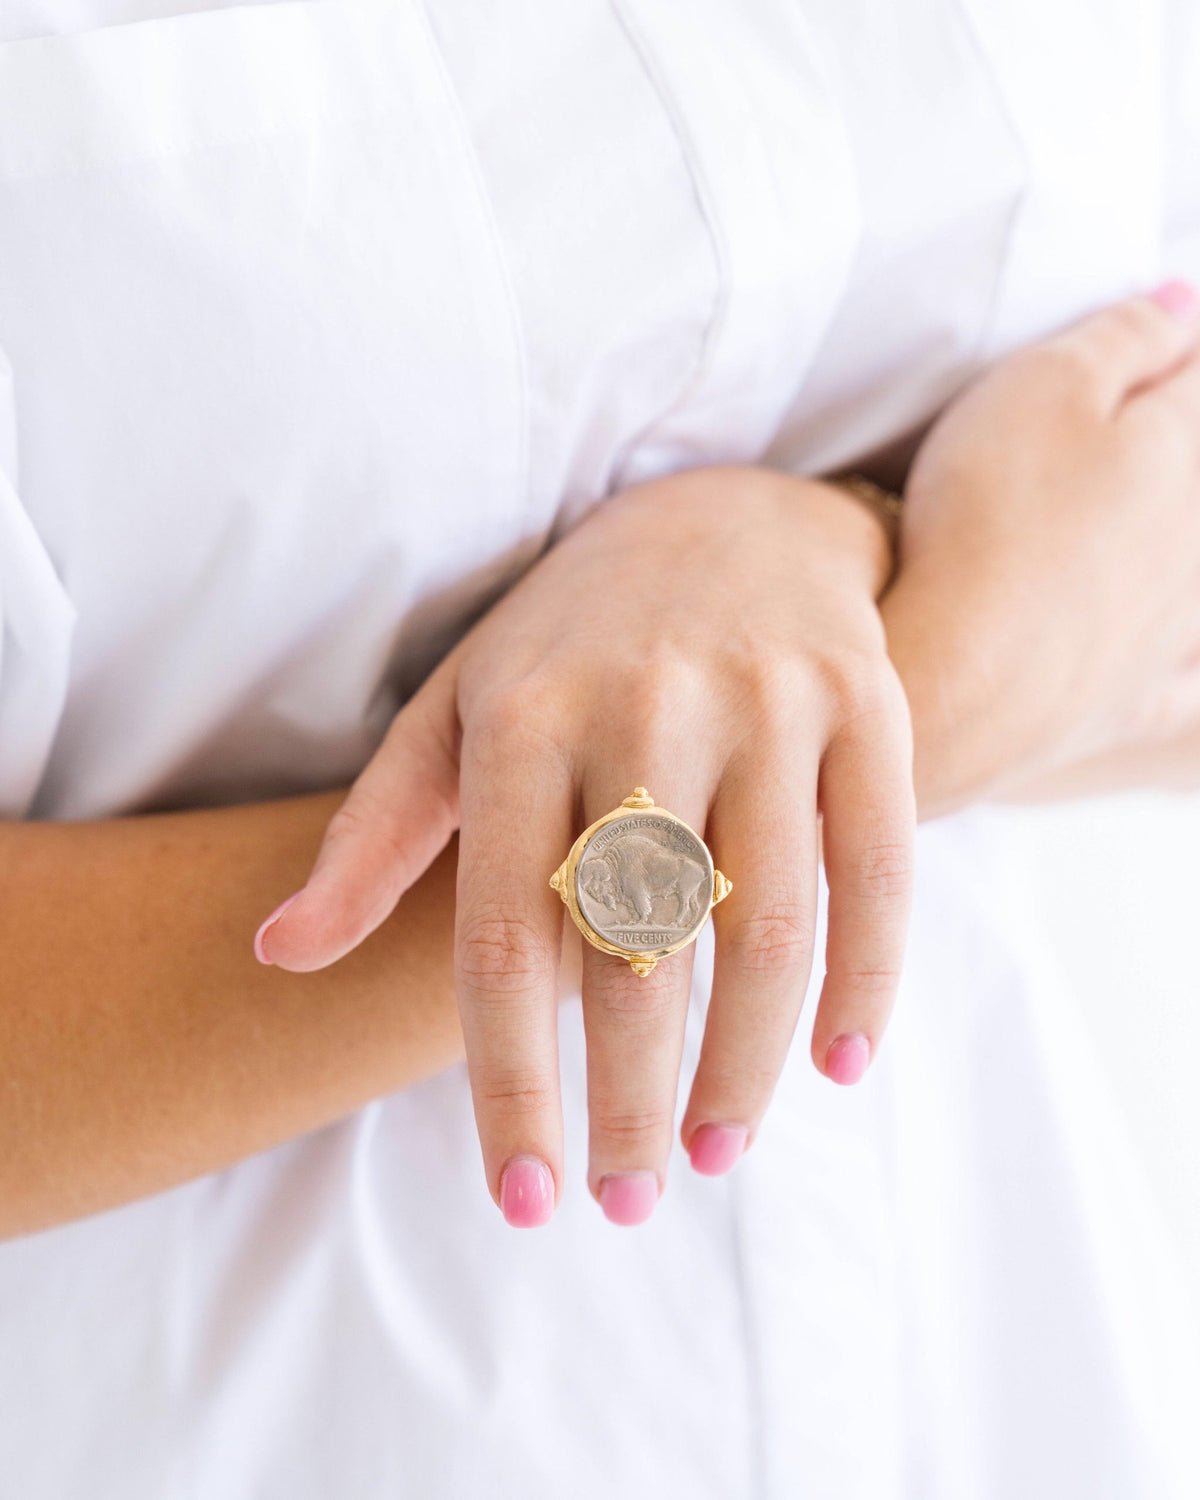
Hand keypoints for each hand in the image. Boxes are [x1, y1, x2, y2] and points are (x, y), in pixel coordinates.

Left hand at [255, 467, 914, 1226]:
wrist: (724, 515)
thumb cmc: (568, 640)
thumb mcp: (455, 713)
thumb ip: (374, 835)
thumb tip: (278, 956)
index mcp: (524, 720)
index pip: (505, 938)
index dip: (509, 1083)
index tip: (523, 1198)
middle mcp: (646, 705)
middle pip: (637, 950)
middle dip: (628, 1101)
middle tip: (624, 1201)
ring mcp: (768, 700)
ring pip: (766, 924)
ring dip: (745, 1065)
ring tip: (714, 1152)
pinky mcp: (866, 704)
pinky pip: (877, 868)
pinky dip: (866, 981)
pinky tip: (839, 1067)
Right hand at [882, 283, 1199, 816]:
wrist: (954, 679)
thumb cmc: (985, 520)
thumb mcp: (1040, 387)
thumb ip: (1124, 337)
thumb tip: (1187, 302)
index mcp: (1187, 448)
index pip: (1198, 380)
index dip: (1176, 352)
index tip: (1161, 339)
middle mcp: (1198, 541)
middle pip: (1198, 477)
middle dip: (1175, 445)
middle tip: (1143, 434)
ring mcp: (1175, 627)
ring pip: (1199, 575)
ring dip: (1185, 548)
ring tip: (1156, 528)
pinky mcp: (1133, 698)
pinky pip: (1191, 688)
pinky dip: (1193, 672)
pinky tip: (1186, 663)